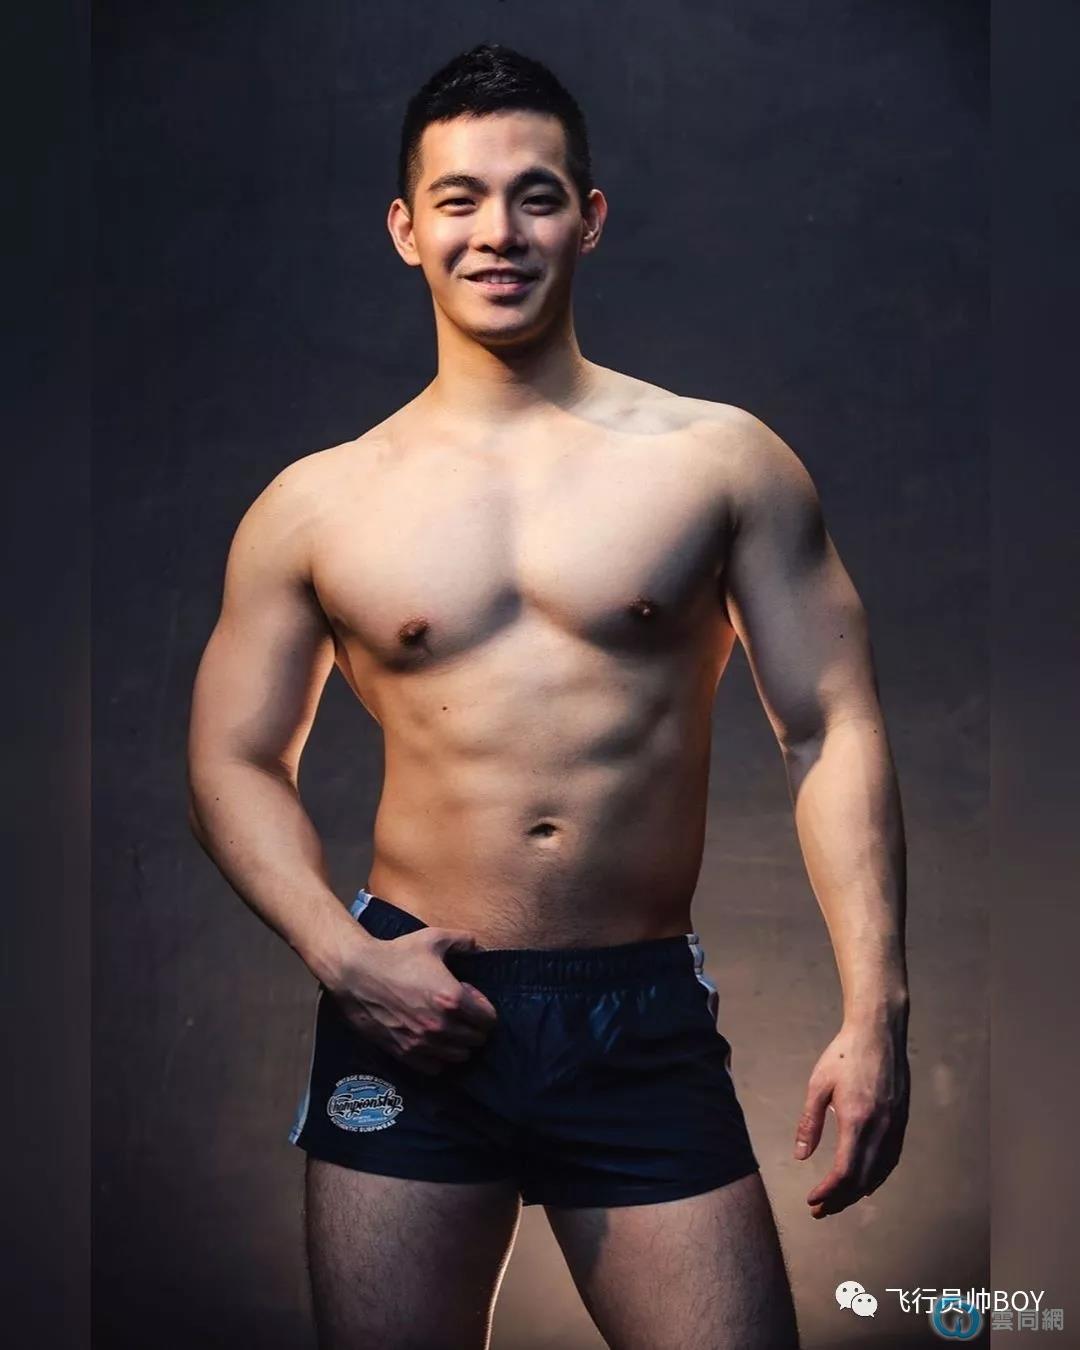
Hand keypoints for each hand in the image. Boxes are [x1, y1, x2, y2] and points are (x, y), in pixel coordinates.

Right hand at [326, 927, 498, 1075]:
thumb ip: (462, 940)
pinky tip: (432, 1042)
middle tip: (461, 1012)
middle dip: (475, 1026)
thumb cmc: (396, 954)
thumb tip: (477, 945)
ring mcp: (422, 1042)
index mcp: (452, 998)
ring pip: (459, 1056)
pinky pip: (435, 1067)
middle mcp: (440, 1025)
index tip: (471, 997)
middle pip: (476, 1039)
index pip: (488, 1019)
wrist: (356, 973)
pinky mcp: (404, 1052)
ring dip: (459, 1043)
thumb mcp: (433, 939)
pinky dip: (439, 1058)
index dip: (484, 1007)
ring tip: (448, 1027)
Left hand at [793, 1017, 909, 1217]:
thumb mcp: (818, 1085)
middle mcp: (881, 1129)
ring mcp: (895, 1127)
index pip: (845, 1172)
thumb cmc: (843, 1056)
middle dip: (840, 1199)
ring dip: (857, 1192)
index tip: (812, 1200)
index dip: (828, 1192)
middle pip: (862, 1180)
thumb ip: (810, 1123)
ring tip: (837, 1201)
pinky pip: (891, 1160)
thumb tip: (801, 1157)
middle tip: (819, 1210)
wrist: (879, 1033)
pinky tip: (865, 1183)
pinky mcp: (902, 1122)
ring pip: (879, 1173)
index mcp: (857, 1120)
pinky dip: (876, 1177)